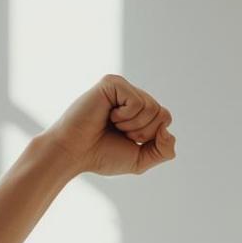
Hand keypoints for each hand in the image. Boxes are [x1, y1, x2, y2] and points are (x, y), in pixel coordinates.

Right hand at [42, 74, 175, 176]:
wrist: (74, 154)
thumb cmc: (102, 155)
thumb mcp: (141, 159)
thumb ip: (164, 150)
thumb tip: (168, 129)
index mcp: (140, 110)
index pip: (166, 118)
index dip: (151, 136)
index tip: (127, 140)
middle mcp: (132, 95)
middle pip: (162, 113)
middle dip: (143, 132)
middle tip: (118, 132)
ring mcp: (122, 87)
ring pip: (152, 107)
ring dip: (132, 125)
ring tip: (112, 124)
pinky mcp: (111, 83)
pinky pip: (136, 101)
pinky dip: (124, 116)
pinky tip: (107, 116)